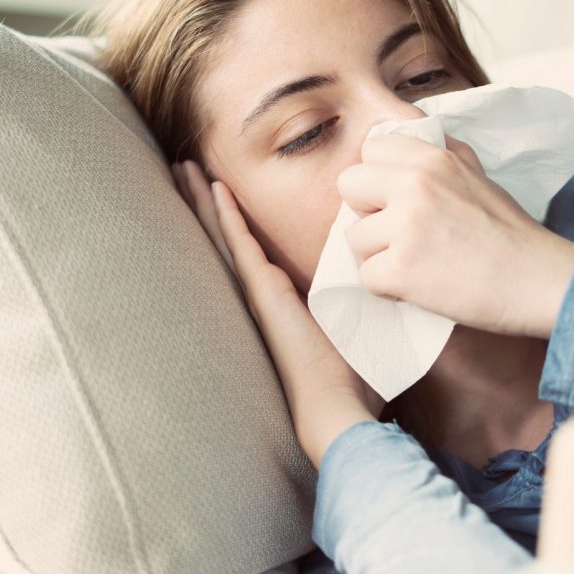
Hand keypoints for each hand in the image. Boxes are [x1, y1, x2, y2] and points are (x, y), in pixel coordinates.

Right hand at [172, 160, 385, 467]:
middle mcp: (263, 291)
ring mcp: (258, 290)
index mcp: (282, 297)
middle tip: (184, 166)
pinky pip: (239, 244)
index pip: (250, 247)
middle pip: (226, 235)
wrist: (337, 407)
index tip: (219, 188)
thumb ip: (364, 299)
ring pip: (223, 234)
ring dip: (203, 201)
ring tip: (181, 168)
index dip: (233, 217)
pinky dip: (225, 215)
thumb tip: (392, 278)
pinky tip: (212, 188)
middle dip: (205, 201)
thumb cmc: (352, 378)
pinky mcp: (264, 292)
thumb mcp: (359, 323)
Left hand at [337, 133, 573, 338]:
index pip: (369, 150)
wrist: (538, 281)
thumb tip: (417, 136)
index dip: (379, 178)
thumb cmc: (511, 234)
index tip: (399, 200)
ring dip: (378, 255)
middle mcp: (414, 184)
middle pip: (348, 186)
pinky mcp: (400, 268)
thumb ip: (443, 155)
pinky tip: (418, 286)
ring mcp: (405, 226)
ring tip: (417, 263)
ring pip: (353, 237)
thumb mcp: (478, 175)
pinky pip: (366, 277)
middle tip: (399, 233)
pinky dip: (388, 288)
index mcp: (432, 158)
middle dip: (367, 211)